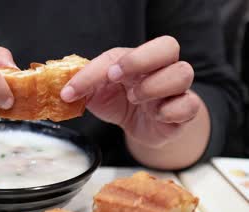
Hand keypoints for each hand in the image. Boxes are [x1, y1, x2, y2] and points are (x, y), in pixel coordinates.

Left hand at [61, 36, 199, 147]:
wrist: (141, 127)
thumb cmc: (121, 102)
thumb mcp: (97, 94)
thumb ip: (83, 86)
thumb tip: (61, 88)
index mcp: (137, 59)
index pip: (121, 54)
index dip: (97, 70)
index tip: (74, 89)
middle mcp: (160, 68)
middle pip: (167, 46)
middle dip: (140, 59)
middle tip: (116, 76)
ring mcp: (175, 89)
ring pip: (182, 73)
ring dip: (154, 86)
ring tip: (134, 98)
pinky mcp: (184, 112)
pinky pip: (189, 105)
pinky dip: (171, 110)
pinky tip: (156, 115)